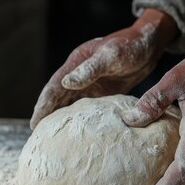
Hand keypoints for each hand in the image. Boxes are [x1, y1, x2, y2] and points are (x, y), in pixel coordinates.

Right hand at [30, 9, 177, 128]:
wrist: (149, 43)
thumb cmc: (130, 45)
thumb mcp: (110, 55)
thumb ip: (90, 69)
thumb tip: (66, 83)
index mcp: (75, 64)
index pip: (54, 88)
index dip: (43, 106)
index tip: (35, 123)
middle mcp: (79, 75)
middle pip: (58, 99)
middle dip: (47, 117)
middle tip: (38, 138)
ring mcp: (90, 84)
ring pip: (71, 105)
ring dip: (62, 120)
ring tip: (55, 141)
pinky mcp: (103, 92)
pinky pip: (88, 109)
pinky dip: (81, 121)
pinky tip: (80, 135)